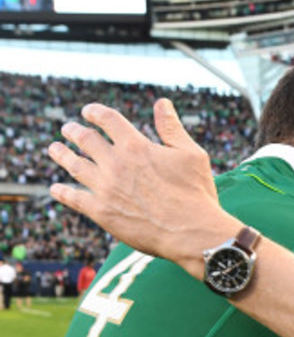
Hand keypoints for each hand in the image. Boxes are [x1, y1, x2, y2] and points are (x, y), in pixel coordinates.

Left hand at [48, 99, 239, 276]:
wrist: (191, 233)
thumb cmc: (196, 194)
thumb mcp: (190, 154)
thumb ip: (171, 128)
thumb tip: (162, 103)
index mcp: (136, 145)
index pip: (107, 119)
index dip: (95, 112)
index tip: (88, 111)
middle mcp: (116, 163)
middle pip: (86, 139)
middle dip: (74, 131)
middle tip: (68, 129)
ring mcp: (106, 188)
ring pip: (75, 165)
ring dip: (62, 154)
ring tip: (55, 149)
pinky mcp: (102, 213)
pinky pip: (75, 199)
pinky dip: (63, 192)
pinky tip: (56, 188)